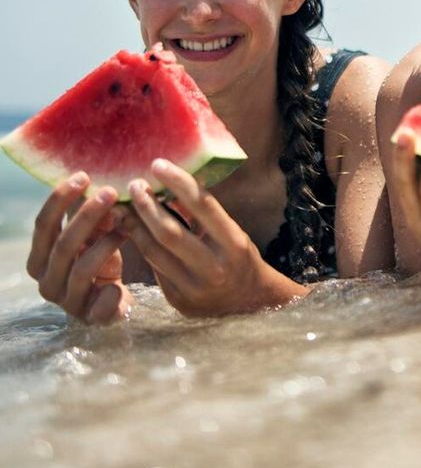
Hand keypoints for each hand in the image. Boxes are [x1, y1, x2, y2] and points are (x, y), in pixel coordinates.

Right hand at [26, 172, 132, 323]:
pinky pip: (98, 305)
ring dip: (106, 245)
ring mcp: (66, 301)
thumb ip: (92, 215)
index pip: (44, 226)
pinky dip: (109, 293)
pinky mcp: (89, 318)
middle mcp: (46, 280)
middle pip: (63, 245)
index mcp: (40, 258)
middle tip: (111, 192)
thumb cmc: (100, 260)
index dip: (60, 200)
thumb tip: (98, 181)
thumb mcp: (95, 235)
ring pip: (82, 270)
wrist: (113, 302)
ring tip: (128, 226)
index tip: (83, 176)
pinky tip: (119, 285)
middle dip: (87, 216)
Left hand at [125, 159, 306, 316]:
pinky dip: (142, 246)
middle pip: (169, 232)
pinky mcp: (177, 300)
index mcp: (233, 243)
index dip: (178, 182)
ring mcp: (194, 287)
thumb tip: (170, 187)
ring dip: (135, 226)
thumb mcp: (232, 233)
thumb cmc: (239, 258)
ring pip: (154, 252)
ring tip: (124, 207)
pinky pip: (154, 268)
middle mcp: (214, 267)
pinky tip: (132, 231)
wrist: (248, 302)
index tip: (158, 164)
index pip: (202, 206)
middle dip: (146, 206)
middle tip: (133, 185)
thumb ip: (203, 216)